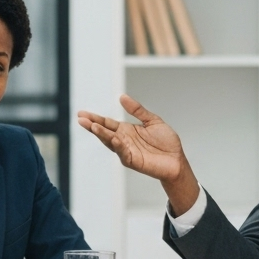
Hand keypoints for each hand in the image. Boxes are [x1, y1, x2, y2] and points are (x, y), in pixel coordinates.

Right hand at [77, 95, 200, 214]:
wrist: (177, 160)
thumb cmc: (166, 143)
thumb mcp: (152, 120)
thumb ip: (137, 110)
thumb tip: (122, 97)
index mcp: (126, 130)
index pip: (107, 123)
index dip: (95, 118)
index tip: (82, 113)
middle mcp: (123, 140)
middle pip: (104, 131)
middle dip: (92, 125)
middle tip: (80, 118)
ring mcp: (126, 151)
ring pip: (110, 142)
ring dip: (101, 134)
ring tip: (92, 126)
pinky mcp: (133, 161)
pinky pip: (123, 152)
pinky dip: (118, 146)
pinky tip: (113, 138)